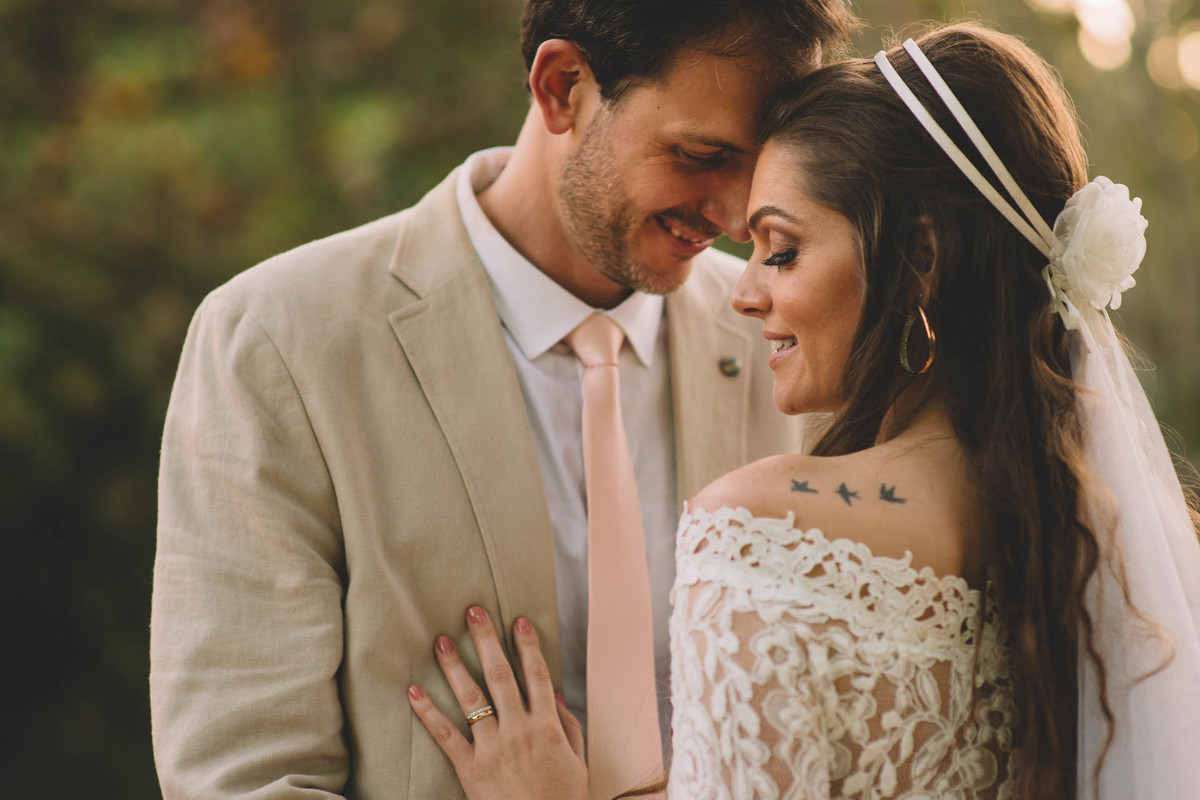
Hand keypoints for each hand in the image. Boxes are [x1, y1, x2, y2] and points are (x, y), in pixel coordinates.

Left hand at [408, 606, 587, 799]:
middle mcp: (519, 729)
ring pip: (471, 698)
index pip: (537, 675)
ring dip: (454, 666)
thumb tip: (556, 693)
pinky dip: (428, 712)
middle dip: (486, 640)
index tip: (518, 620)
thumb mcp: (578, 761)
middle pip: (501, 675)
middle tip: (473, 611)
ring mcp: (493, 748)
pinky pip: (445, 736)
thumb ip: (569, 725)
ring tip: (440, 640)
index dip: (528, 645)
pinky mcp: (471, 769)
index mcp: (548, 725)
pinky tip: (413, 691)